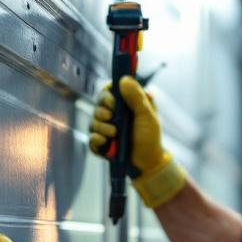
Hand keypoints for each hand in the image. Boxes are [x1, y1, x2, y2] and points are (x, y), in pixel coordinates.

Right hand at [88, 75, 186, 207]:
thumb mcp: (147, 115)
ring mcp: (105, 129)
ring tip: (115, 134)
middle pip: (98, 105)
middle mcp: (112, 114)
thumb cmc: (150, 136)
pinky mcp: (101, 143)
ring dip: (102, 127)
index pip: (108, 90)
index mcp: (123, 104)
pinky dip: (97, 140)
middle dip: (102, 110)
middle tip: (111, 116)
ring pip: (93, 122)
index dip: (107, 93)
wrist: (148, 161)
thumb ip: (137, 97)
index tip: (112, 100)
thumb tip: (124, 79)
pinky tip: (107, 143)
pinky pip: (91, 139)